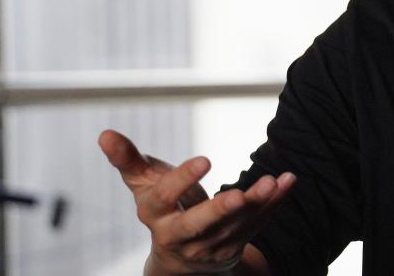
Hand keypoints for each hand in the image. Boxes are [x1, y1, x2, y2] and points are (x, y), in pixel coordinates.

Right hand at [98, 129, 294, 274]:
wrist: (178, 259)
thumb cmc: (161, 208)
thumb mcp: (143, 185)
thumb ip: (127, 160)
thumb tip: (104, 134)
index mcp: (155, 216)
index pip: (163, 200)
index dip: (182, 180)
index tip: (205, 160)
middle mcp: (180, 236)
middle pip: (198, 225)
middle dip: (219, 210)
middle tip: (238, 193)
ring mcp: (209, 246)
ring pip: (235, 225)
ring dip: (257, 203)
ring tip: (272, 181)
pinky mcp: (234, 247)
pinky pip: (257, 225)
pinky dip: (275, 203)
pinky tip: (289, 180)